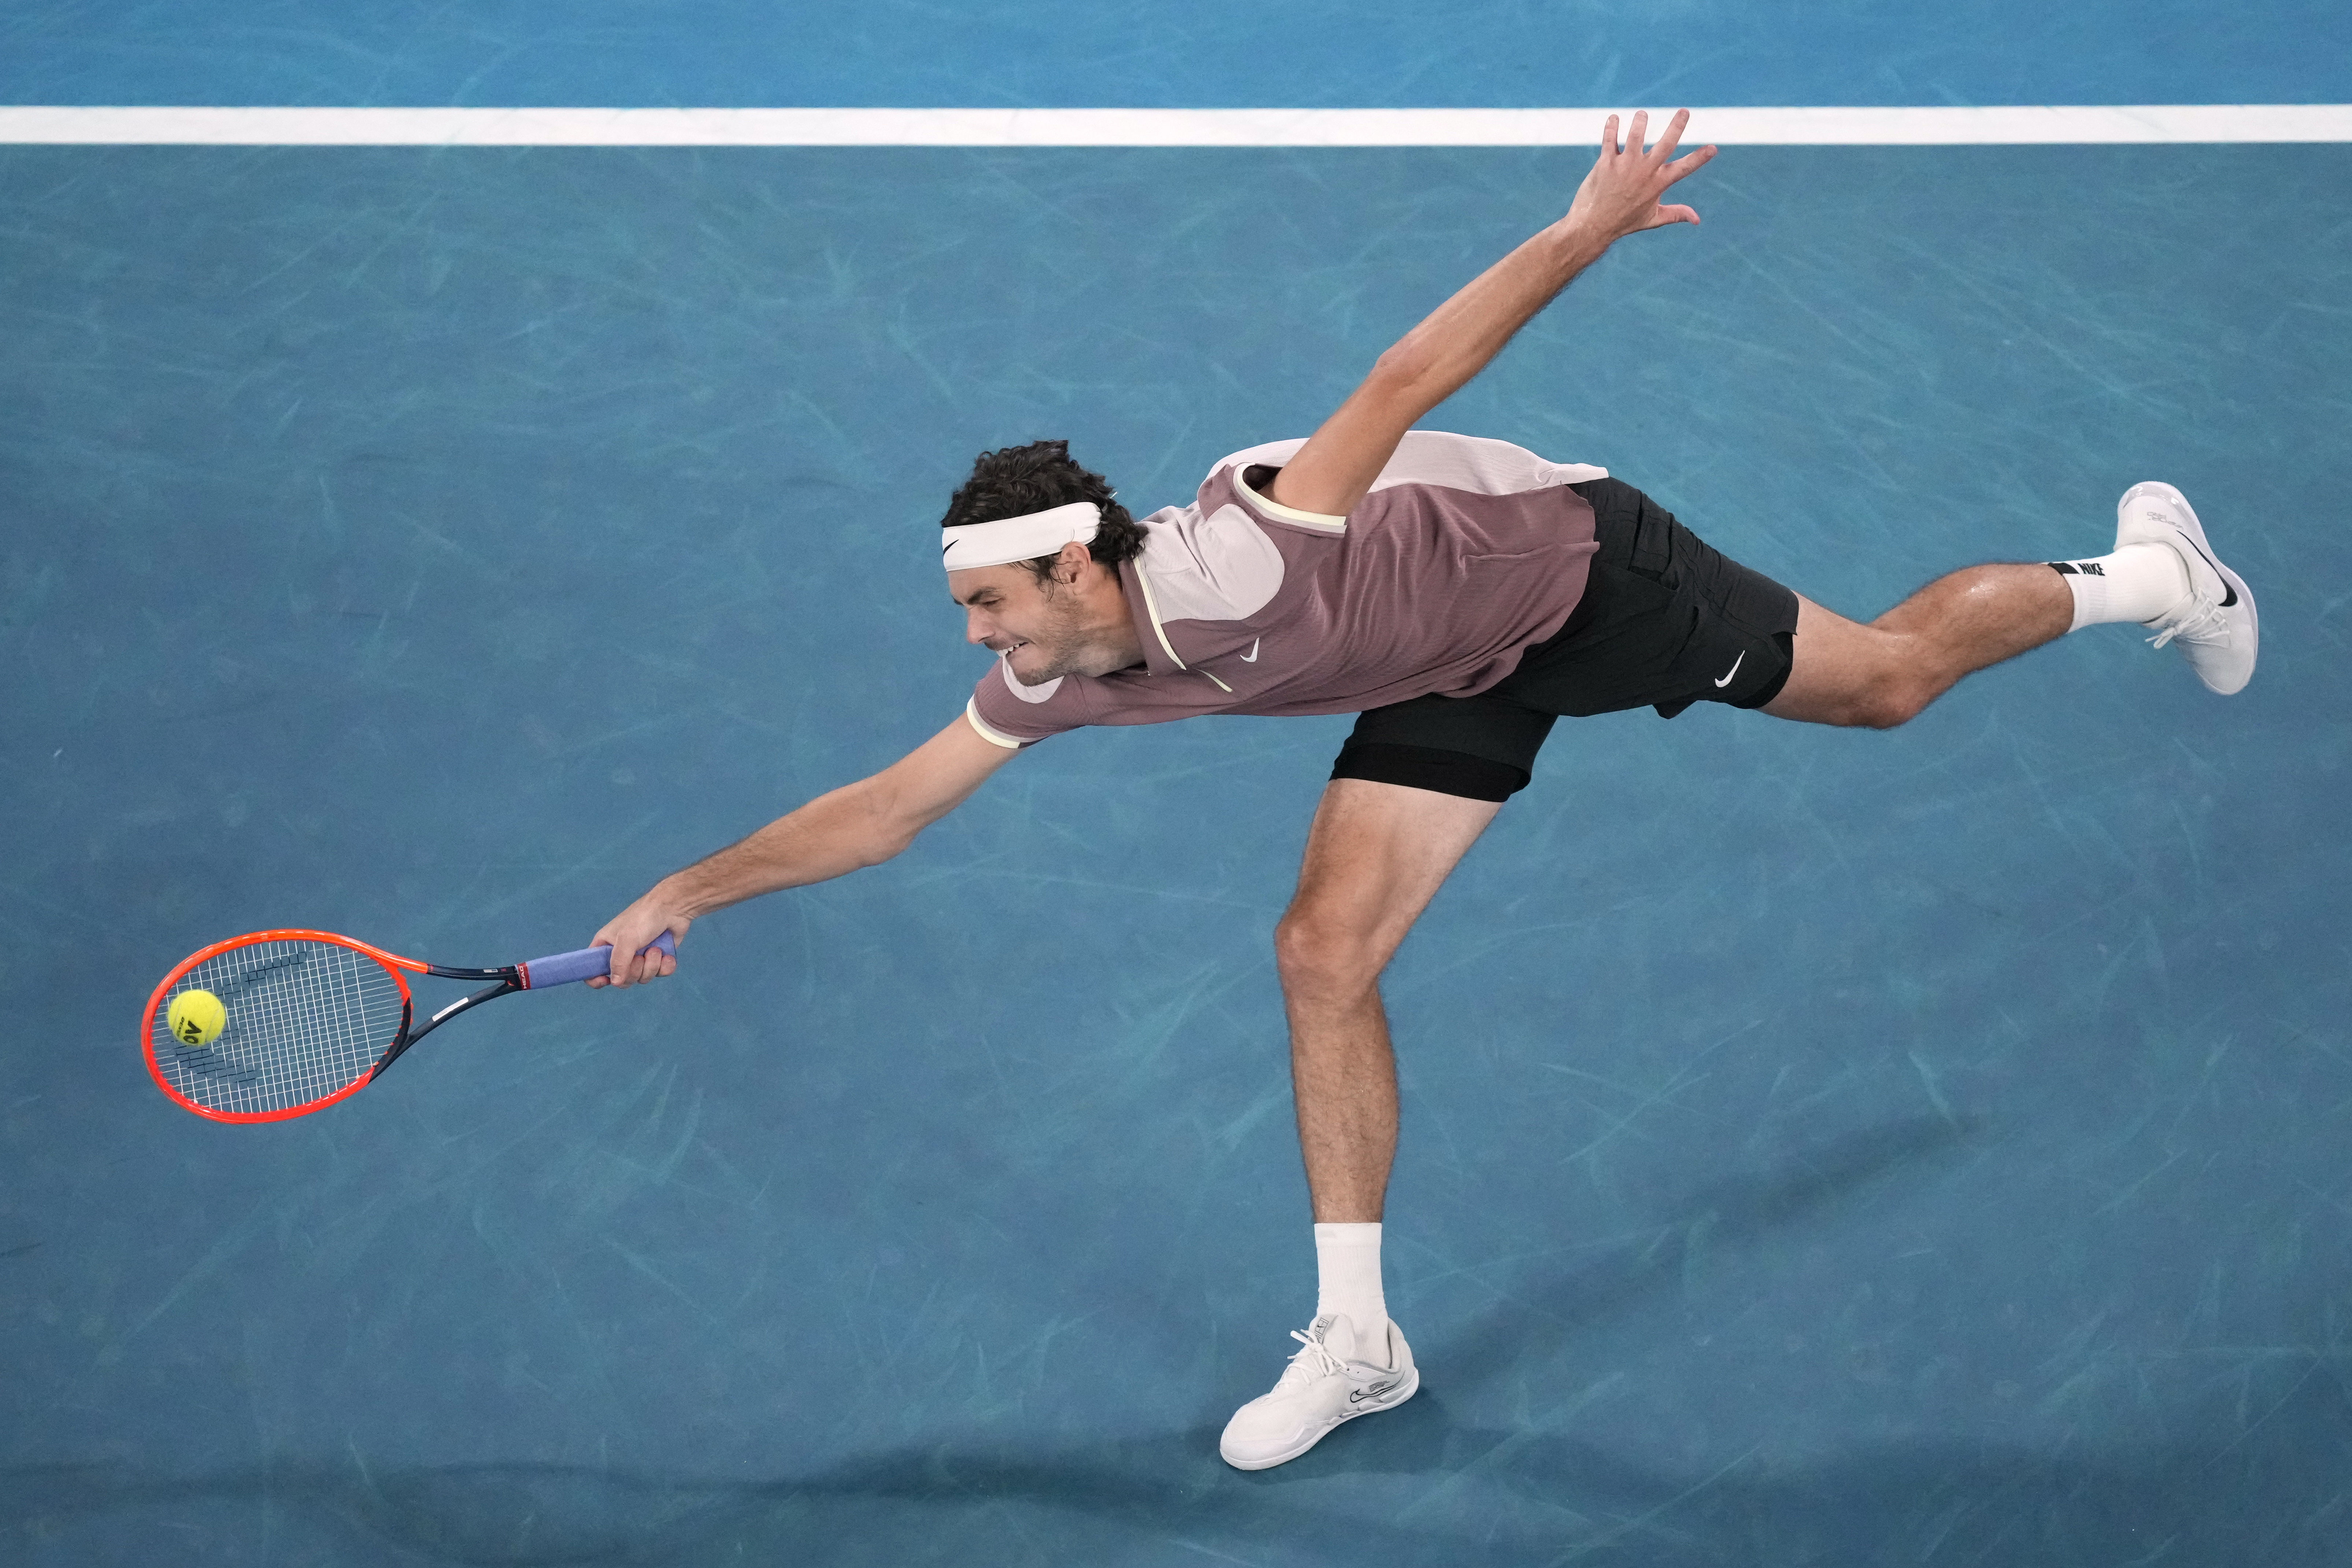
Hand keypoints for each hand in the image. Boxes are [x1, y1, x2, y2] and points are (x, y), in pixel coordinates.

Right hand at [586, 889, 689, 988]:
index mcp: (605, 946)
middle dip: (634, 971)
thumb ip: (619, 961)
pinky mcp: (658, 959)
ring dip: (652, 966)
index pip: (592, 970)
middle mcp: (621, 954)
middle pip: (622, 980)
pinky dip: (665, 966)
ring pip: (643, 978)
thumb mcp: (627, 938)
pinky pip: (660, 974)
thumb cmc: (644, 918)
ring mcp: (640, 958)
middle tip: (640, 956)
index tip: (606, 980)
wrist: (672, 908)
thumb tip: (615, 983)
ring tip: (655, 949)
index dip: (596, 979)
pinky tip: (667, 955)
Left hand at [1564, 109, 1715, 240]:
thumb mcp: (1652, 219)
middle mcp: (1644, 172)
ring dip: (1640, 121)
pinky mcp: (1606, 162)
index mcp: (1658, 184)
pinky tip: (1614, 118)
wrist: (1593, 226)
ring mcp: (1624, 165)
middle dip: (1677, 126)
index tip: (1713, 148)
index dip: (1700, 158)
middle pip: (1666, 144)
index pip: (1684, 168)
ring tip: (1642, 114)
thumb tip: (1697, 219)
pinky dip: (1612, 126)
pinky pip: (1610, 138)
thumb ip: (1675, 214)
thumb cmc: (1623, 222)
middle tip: (1684, 111)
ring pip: (1636, 135)